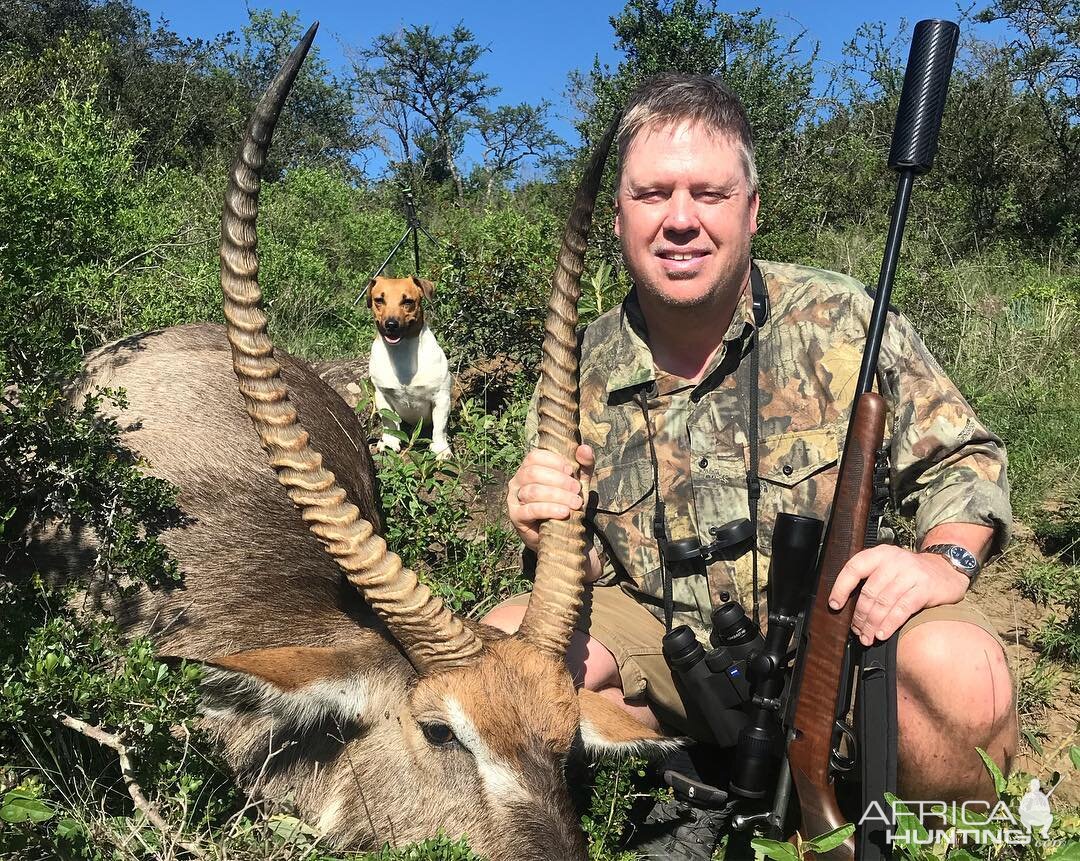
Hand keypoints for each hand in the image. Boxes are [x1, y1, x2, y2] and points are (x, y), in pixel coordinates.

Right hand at [507, 445, 594, 552]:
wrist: (559, 535)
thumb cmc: (565, 503)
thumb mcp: (577, 483)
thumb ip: (583, 465)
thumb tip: (585, 449)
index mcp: (529, 468)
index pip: (534, 456)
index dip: (554, 461)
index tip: (571, 471)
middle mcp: (518, 481)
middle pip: (533, 472)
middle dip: (558, 480)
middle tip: (576, 490)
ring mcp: (514, 499)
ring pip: (532, 491)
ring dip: (557, 496)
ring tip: (575, 503)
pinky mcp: (516, 517)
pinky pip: (530, 510)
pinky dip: (549, 509)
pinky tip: (564, 513)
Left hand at [828, 545, 970, 644]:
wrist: (946, 568)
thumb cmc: (910, 573)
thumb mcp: (889, 566)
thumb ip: (870, 579)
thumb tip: (845, 605)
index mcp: (880, 554)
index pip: (853, 568)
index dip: (841, 588)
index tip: (834, 605)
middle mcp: (894, 561)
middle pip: (869, 592)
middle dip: (859, 615)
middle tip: (856, 631)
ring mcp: (910, 573)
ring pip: (884, 602)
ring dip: (872, 624)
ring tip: (867, 637)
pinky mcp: (925, 588)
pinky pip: (902, 609)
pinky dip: (890, 624)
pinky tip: (882, 634)